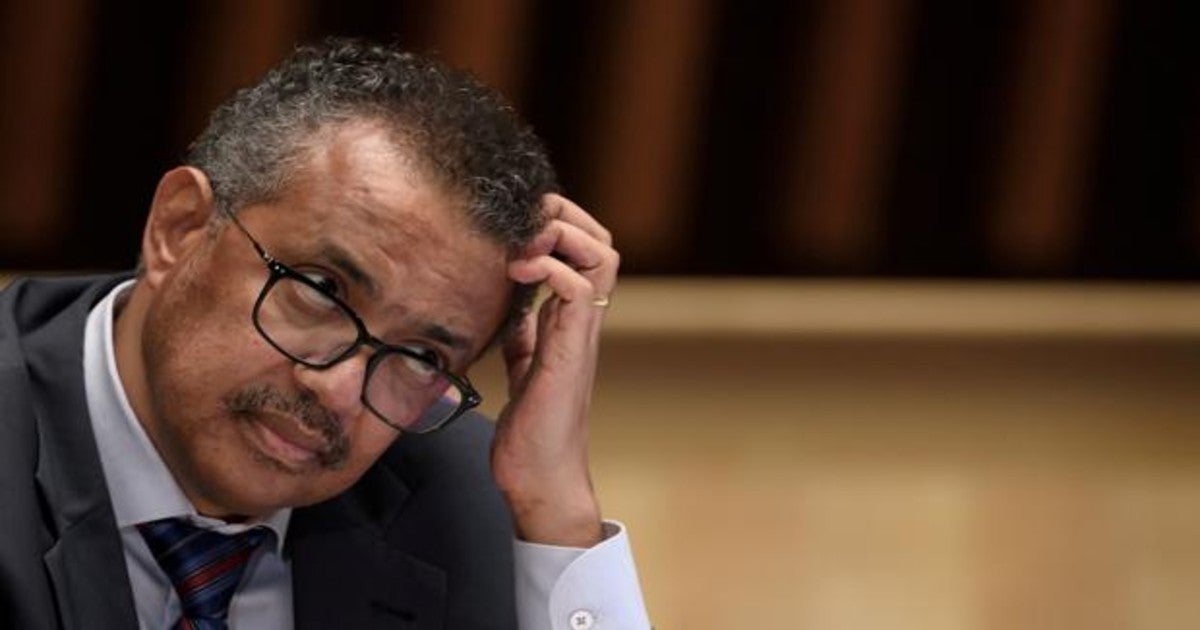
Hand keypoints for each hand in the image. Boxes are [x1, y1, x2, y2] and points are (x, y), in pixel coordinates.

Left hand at [491, 193, 617, 546]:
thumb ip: (525, 336)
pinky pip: (575, 290)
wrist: (541, 477)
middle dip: (563, 215)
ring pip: (600, 256)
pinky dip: (548, 268)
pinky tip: (516, 275)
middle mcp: (583, 321)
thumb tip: (512, 311)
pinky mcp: (568, 351)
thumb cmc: (533, 430)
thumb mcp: (523, 366)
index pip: (586, 250)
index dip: (559, 224)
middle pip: (601, 241)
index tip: (517, 226)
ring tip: (522, 245)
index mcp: (570, 321)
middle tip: (523, 221)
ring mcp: (580, 334)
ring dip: (560, 235)